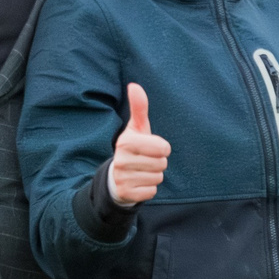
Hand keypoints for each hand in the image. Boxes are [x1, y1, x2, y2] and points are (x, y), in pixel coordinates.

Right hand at [108, 83, 170, 205]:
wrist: (116, 176)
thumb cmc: (133, 148)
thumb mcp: (136, 128)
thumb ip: (139, 108)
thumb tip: (134, 85)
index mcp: (126, 142)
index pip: (163, 148)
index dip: (162, 148)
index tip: (151, 147)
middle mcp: (121, 159)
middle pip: (162, 164)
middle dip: (158, 162)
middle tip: (145, 160)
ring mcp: (123, 177)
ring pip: (158, 178)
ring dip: (154, 175)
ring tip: (142, 170)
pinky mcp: (127, 193)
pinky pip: (151, 191)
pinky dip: (149, 188)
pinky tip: (139, 182)